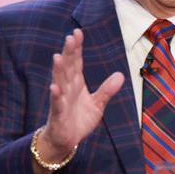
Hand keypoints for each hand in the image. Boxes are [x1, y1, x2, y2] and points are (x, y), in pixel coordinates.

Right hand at [39, 28, 124, 159]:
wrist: (65, 140)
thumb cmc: (79, 120)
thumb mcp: (97, 104)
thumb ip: (107, 90)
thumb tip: (120, 75)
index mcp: (76, 83)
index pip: (76, 62)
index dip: (77, 48)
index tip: (78, 32)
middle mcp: (67, 88)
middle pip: (67, 67)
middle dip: (69, 53)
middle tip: (70, 37)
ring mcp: (61, 100)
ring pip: (59, 82)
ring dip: (59, 70)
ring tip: (58, 57)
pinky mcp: (58, 114)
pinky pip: (57, 104)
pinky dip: (56, 96)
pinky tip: (54, 87)